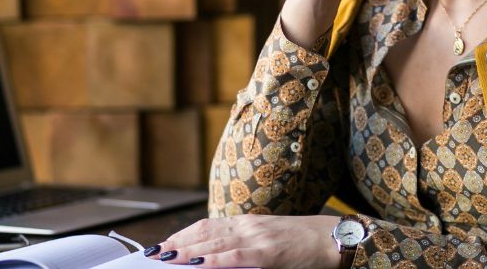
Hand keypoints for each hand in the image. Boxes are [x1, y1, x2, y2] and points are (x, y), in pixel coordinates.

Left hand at [149, 214, 340, 267]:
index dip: (182, 234)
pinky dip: (215, 259)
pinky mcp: (269, 253)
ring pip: (214, 242)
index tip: (164, 244)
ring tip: (166, 257)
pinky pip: (236, 256)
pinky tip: (199, 263)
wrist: (332, 239)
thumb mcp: (268, 242)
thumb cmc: (302, 244)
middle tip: (154, 252)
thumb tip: (215, 259)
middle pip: (204, 232)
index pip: (206, 225)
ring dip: (187, 250)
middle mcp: (248, 226)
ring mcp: (257, 238)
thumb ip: (243, 248)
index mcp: (247, 223)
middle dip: (177, 243)